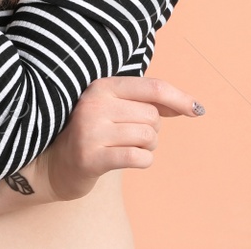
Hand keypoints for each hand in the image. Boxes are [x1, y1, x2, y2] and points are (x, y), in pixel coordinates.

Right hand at [42, 76, 204, 202]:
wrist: (54, 165)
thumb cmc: (94, 134)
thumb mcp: (116, 108)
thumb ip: (149, 102)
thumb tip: (191, 106)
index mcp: (102, 86)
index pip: (153, 88)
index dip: (180, 98)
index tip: (197, 110)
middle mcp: (94, 104)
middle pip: (153, 116)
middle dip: (152, 130)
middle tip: (130, 137)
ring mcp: (90, 131)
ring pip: (148, 137)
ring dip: (147, 147)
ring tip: (125, 148)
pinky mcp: (90, 158)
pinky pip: (139, 157)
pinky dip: (144, 161)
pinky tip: (130, 160)